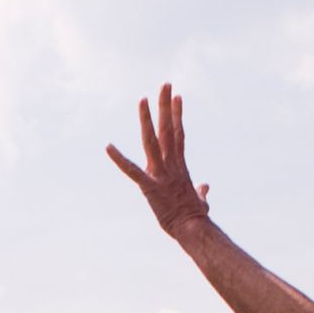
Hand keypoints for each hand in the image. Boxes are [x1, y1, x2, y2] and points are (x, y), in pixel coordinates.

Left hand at [104, 84, 210, 237]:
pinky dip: (119, 159)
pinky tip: (108, 147)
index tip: (177, 97)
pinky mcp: (149, 186)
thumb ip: (201, 191)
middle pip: (168, 130)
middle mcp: (170, 165)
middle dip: (166, 107)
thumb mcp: (199, 201)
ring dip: (147, 120)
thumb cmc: (195, 218)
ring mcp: (160, 174)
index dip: (177, 115)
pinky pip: (132, 170)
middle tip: (165, 84)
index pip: (178, 135)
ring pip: (152, 142)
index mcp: (179, 166)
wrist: (193, 229)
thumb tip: (205, 187)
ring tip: (143, 99)